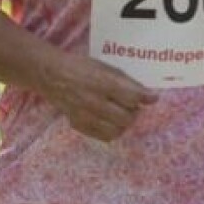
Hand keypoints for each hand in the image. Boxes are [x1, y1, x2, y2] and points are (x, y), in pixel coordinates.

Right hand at [41, 52, 157, 141]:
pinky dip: (112, 130)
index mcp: (102, 82)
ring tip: (120, 113)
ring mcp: (85, 115)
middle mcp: (94, 101)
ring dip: (123, 123)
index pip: (132, 97)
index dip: (146, 98)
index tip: (152, 98)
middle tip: (131, 105)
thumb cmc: (80, 66)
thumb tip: (148, 96)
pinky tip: (110, 121)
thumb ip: (125, 81)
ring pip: (116, 130)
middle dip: (134, 112)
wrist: (52, 75)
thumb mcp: (104, 66)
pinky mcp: (79, 125)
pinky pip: (103, 136)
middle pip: (126, 117)